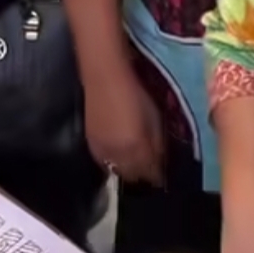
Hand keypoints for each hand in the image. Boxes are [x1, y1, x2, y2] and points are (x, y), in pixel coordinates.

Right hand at [84, 62, 163, 185]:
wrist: (103, 76)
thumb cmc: (134, 90)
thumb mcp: (154, 115)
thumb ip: (158, 141)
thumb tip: (160, 158)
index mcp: (137, 147)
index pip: (151, 173)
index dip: (158, 174)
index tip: (163, 170)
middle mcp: (118, 155)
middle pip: (133, 176)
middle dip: (143, 173)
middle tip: (150, 165)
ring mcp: (102, 152)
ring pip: (118, 171)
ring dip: (128, 169)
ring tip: (134, 160)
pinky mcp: (90, 145)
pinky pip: (104, 163)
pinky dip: (114, 162)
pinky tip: (118, 154)